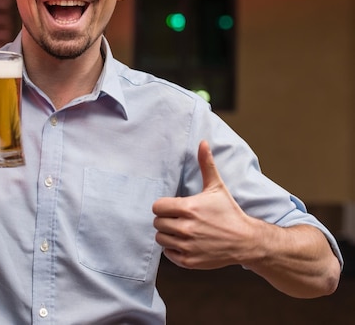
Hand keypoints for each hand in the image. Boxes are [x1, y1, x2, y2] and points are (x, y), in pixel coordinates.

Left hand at [152, 140, 254, 269]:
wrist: (246, 241)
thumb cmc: (229, 212)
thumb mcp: (217, 187)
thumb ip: (206, 164)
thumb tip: (202, 142)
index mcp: (188, 208)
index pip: (157, 207)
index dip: (164, 206)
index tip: (173, 207)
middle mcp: (186, 228)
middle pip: (157, 223)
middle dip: (166, 220)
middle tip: (178, 219)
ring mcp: (187, 246)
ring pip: (160, 238)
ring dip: (168, 234)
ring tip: (182, 230)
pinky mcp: (189, 261)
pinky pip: (168, 254)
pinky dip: (173, 249)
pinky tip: (185, 242)